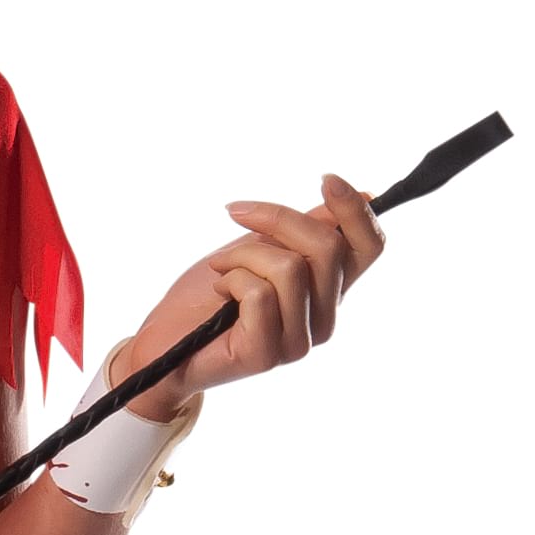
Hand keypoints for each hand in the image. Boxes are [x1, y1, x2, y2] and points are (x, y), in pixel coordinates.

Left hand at [116, 172, 385, 421]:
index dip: (356, 208)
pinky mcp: (266, 355)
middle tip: (237, 214)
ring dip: (244, 254)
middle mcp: (322, 319)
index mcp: (327, 290)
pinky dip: (231, 278)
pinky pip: (260, 294)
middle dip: (278, 218)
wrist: (165, 344)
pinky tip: (218, 290)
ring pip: (291, 268)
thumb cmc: (208, 296)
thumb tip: (366, 195)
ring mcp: (297, 341)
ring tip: (221, 267)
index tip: (325, 179)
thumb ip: (306, 230)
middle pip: (328, 247)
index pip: (369, 247)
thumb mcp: (260, 248)